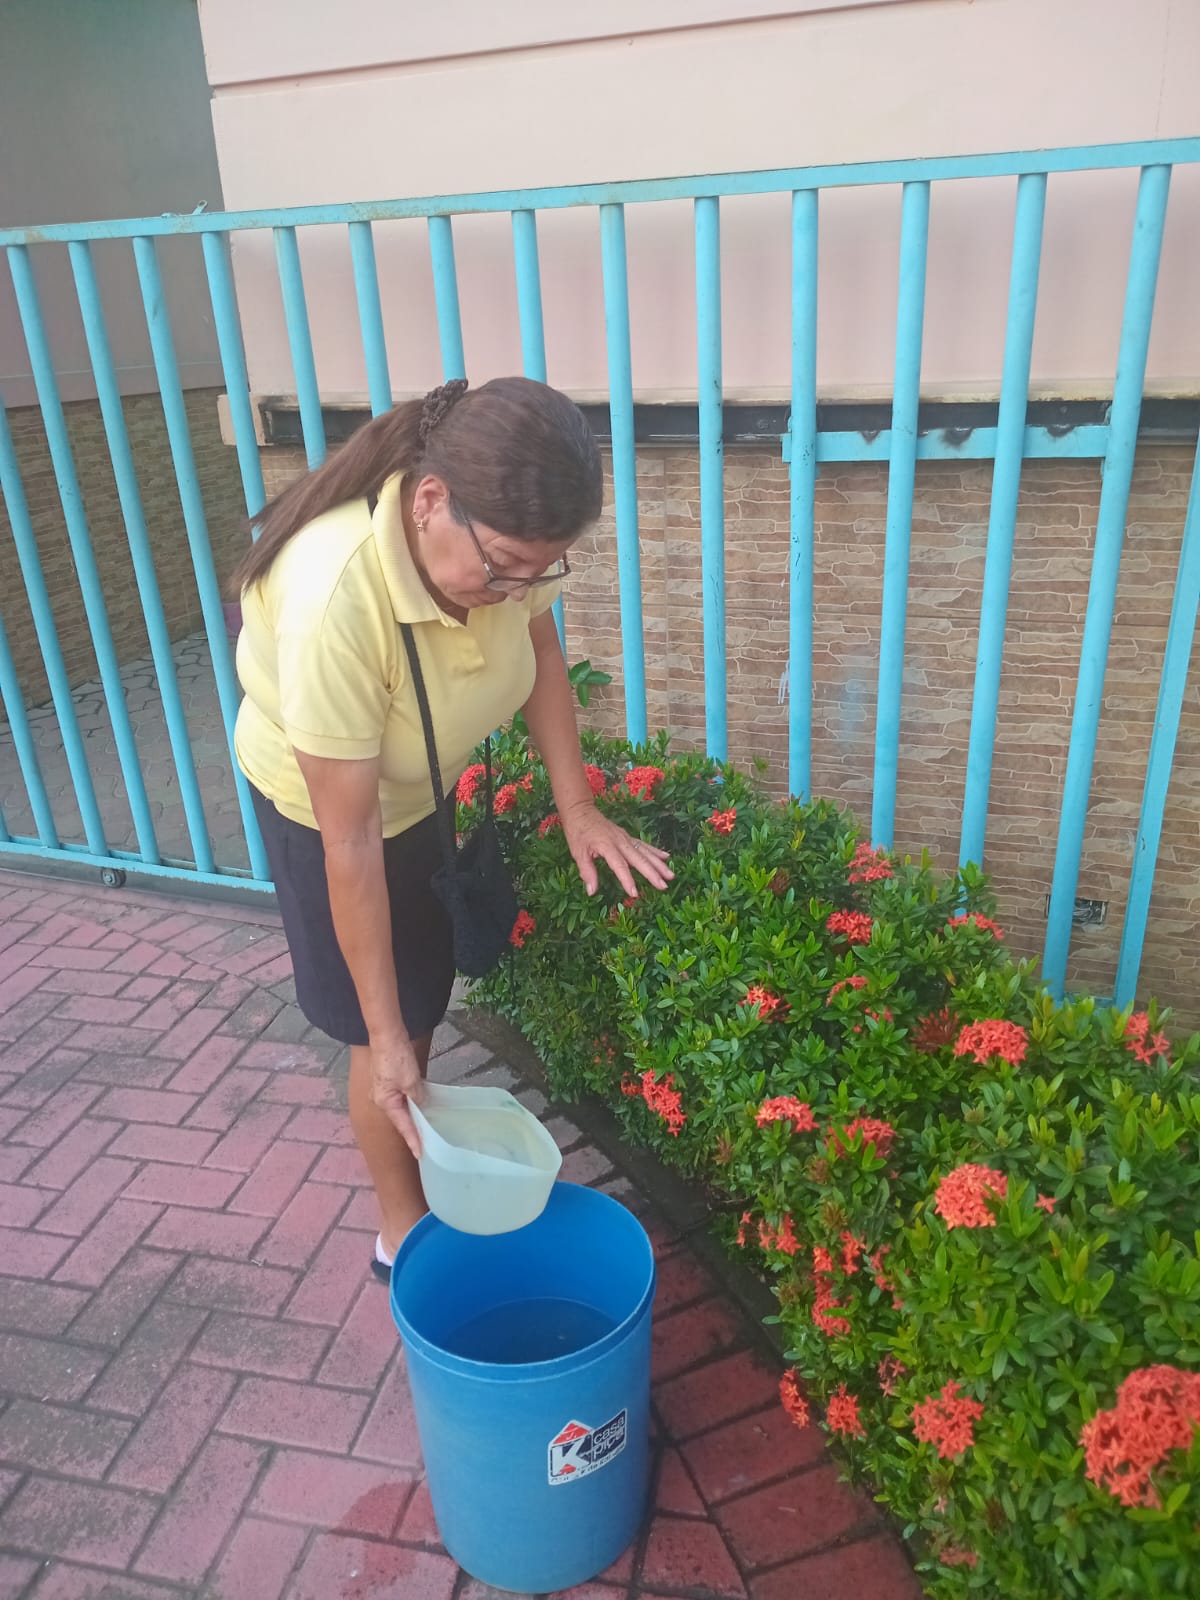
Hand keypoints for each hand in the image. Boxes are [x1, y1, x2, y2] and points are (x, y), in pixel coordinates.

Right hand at [369, 1033, 425, 1159]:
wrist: (387, 1035)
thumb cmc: (396, 1059)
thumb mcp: (411, 1081)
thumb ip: (417, 1096)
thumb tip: (421, 1104)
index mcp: (385, 1102)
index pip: (403, 1126)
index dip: (413, 1140)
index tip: (420, 1154)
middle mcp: (381, 1099)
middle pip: (400, 1118)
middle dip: (413, 1129)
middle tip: (426, 1143)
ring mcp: (383, 1089)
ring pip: (401, 1107)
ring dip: (413, 1114)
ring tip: (425, 1126)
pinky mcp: (387, 1080)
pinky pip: (401, 1096)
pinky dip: (410, 1102)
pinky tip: (420, 1103)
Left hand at [561, 801, 673, 898]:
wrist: (581, 811)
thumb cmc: (577, 832)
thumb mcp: (578, 852)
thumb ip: (587, 871)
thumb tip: (592, 891)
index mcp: (606, 845)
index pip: (619, 865)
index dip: (627, 880)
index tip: (635, 894)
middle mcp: (620, 841)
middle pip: (639, 859)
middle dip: (652, 873)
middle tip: (663, 885)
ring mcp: (625, 838)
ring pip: (645, 851)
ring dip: (659, 864)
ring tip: (671, 875)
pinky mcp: (627, 836)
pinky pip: (643, 845)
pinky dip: (655, 851)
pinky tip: (666, 857)